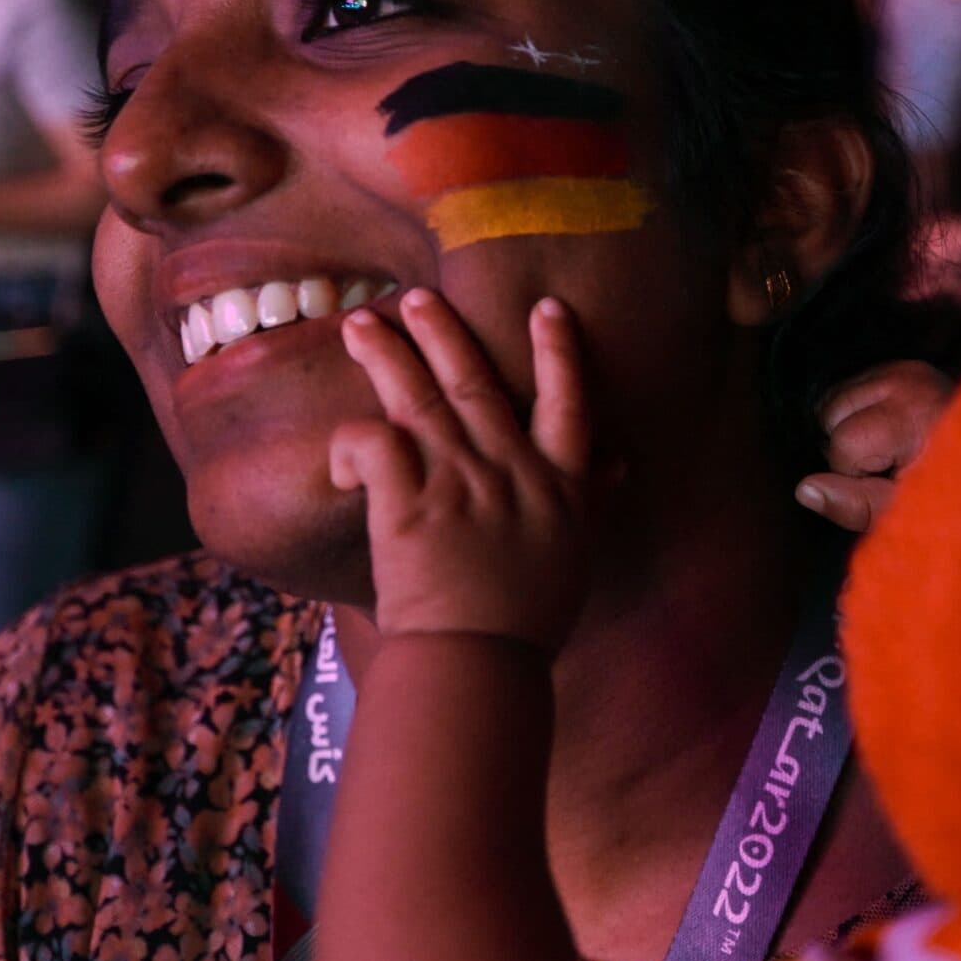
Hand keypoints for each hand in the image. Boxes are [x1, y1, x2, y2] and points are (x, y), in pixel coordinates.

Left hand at [331, 289, 595, 650]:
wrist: (480, 663)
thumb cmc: (529, 622)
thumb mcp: (576, 555)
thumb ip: (590, 500)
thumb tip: (620, 464)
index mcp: (558, 485)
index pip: (566, 402)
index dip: (558, 351)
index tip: (546, 307)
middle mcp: (510, 471)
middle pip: (475, 383)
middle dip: (444, 333)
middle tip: (416, 297)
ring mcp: (457, 482)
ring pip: (419, 397)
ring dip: (388, 354)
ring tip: (361, 323)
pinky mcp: (407, 503)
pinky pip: (373, 444)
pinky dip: (351, 442)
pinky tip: (341, 459)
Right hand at [796, 360, 954, 532]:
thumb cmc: (958, 495)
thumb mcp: (907, 510)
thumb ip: (857, 504)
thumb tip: (804, 490)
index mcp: (915, 412)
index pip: (844, 442)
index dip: (855, 474)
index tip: (890, 484)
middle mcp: (909, 378)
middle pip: (830, 412)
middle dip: (846, 447)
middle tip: (889, 468)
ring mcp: (904, 368)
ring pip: (834, 398)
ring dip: (847, 429)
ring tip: (889, 453)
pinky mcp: (901, 367)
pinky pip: (850, 388)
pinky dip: (857, 414)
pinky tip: (887, 435)